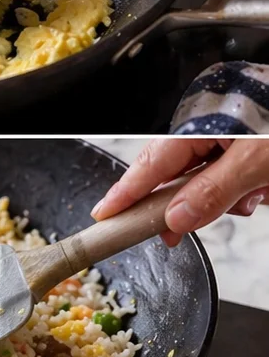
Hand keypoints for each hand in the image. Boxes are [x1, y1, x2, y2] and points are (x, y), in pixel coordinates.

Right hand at [92, 137, 268, 244]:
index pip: (154, 162)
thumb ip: (213, 191)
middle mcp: (210, 124)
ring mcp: (229, 134)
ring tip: (259, 194)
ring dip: (230, 198)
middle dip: (189, 202)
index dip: (127, 191)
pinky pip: (232, 175)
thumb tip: (176, 217)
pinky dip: (247, 189)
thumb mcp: (257, 163)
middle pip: (179, 173)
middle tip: (173, 235)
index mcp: (201, 121)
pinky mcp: (247, 144)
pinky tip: (265, 188)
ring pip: (209, 179)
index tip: (104, 214)